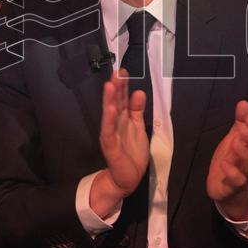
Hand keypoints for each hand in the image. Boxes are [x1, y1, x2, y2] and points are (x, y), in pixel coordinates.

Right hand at [98, 69, 150, 198]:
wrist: (129, 177)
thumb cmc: (132, 152)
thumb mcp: (138, 127)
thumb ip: (137, 110)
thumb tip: (139, 92)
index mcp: (122, 119)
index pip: (122, 99)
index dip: (122, 85)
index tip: (123, 71)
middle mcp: (115, 124)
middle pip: (114, 103)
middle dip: (115, 88)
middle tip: (116, 73)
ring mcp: (111, 134)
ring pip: (109, 115)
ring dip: (109, 100)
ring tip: (110, 86)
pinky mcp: (111, 147)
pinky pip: (109, 132)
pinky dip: (109, 121)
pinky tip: (111, 110)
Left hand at [207, 101, 247, 218]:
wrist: (222, 187)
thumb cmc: (231, 160)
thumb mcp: (234, 138)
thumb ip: (240, 121)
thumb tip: (244, 102)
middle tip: (242, 126)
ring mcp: (243, 173)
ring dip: (243, 152)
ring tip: (235, 141)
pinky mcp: (232, 186)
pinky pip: (237, 181)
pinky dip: (232, 172)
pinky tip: (224, 163)